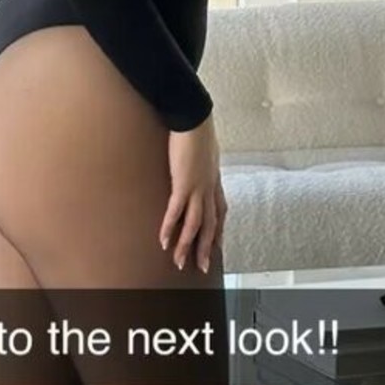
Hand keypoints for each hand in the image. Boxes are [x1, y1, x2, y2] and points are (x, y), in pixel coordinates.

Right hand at [160, 117, 227, 273]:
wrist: (193, 117)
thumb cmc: (197, 128)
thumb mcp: (205, 149)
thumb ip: (202, 160)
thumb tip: (197, 162)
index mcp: (214, 180)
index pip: (220, 211)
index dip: (218, 231)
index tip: (217, 246)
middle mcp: (209, 188)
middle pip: (210, 225)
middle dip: (205, 248)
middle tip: (202, 267)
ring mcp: (198, 188)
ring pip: (195, 225)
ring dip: (187, 246)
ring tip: (180, 263)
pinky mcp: (183, 184)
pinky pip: (176, 212)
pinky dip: (170, 228)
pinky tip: (164, 241)